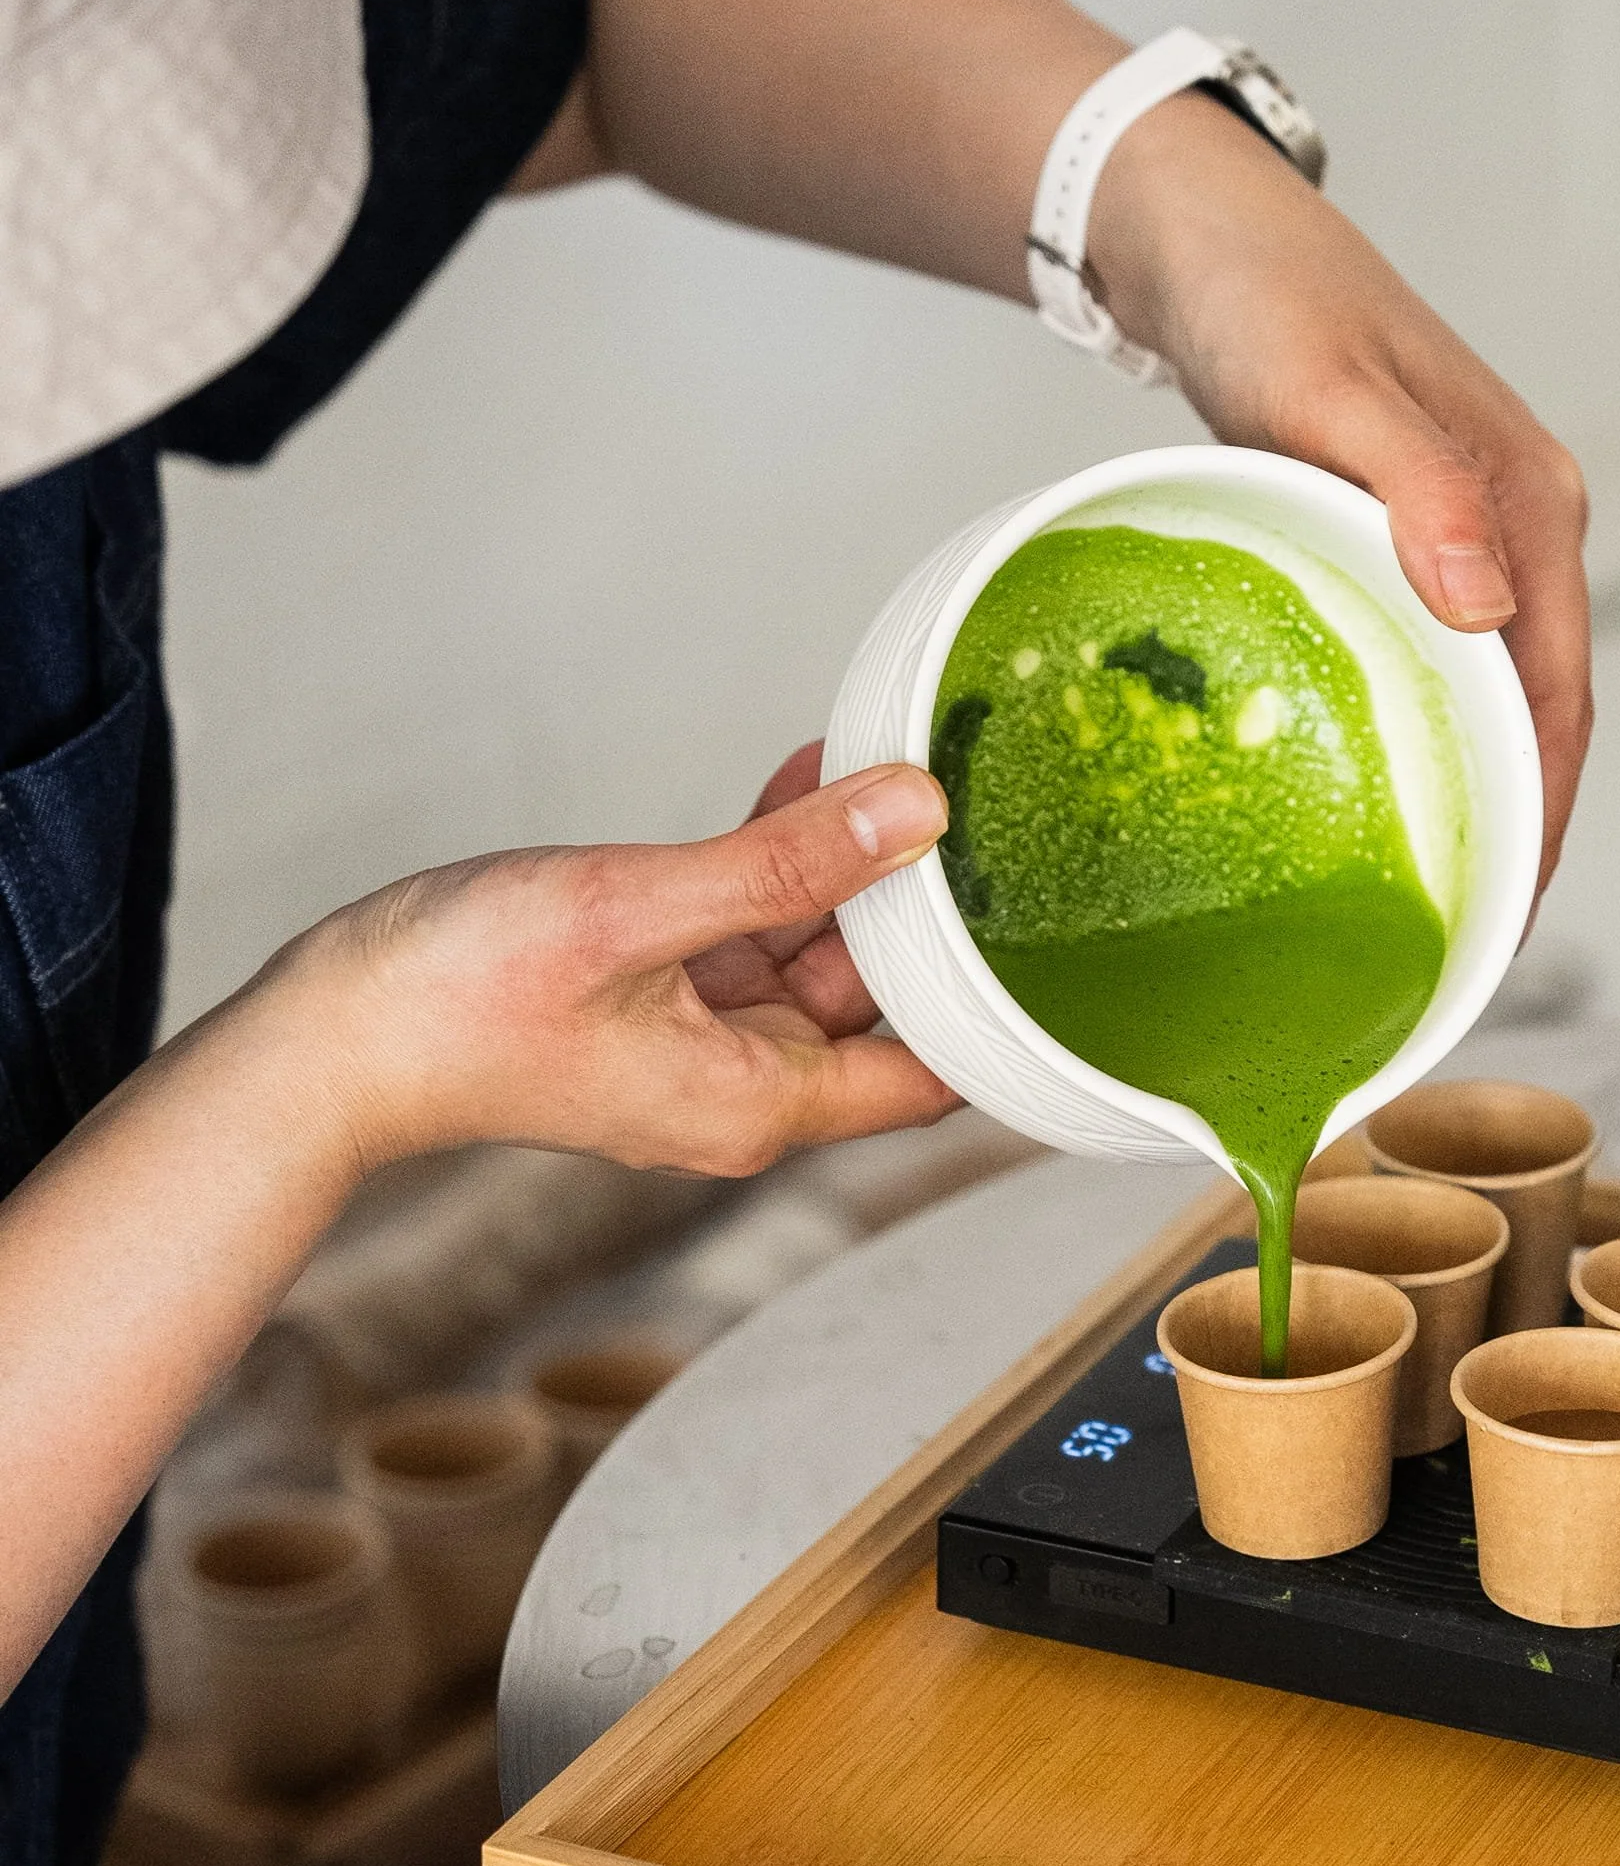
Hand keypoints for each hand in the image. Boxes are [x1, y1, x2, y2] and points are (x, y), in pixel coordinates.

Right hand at [264, 759, 954, 1177]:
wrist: (330, 1036)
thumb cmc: (461, 998)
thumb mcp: (640, 908)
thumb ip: (783, 865)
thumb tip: (912, 814)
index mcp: (758, 1102)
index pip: (929, 1074)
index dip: (990, 1003)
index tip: (1042, 921)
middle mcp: (739, 1087)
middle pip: (876, 1002)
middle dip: (919, 908)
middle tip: (975, 800)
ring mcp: (693, 1045)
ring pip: (810, 956)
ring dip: (846, 868)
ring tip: (896, 763)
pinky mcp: (648, 1000)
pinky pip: (743, 931)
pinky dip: (777, 866)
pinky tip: (809, 781)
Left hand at [1091, 97, 1592, 894]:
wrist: (1194, 226)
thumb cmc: (1259, 296)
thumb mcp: (1324, 391)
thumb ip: (1414, 490)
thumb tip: (1492, 608)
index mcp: (1526, 501)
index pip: (1559, 694)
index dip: (1544, 815)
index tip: (1507, 916)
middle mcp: (1514, 522)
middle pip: (1540, 710)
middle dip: (1520, 830)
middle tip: (1466, 947)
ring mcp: (1464, 531)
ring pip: (1490, 693)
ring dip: (1476, 793)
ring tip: (1431, 902)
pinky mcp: (1404, 535)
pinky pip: (1437, 662)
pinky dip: (1425, 737)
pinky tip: (1378, 795)